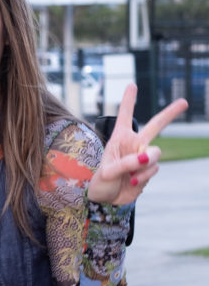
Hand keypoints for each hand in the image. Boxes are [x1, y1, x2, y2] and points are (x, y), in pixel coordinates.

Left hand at [87, 84, 186, 204]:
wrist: (107, 201)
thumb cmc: (101, 183)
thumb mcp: (107, 172)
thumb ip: (126, 163)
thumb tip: (146, 156)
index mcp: (119, 139)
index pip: (125, 116)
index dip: (129, 100)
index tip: (132, 85)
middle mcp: (133, 144)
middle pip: (155, 125)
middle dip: (170, 113)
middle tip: (184, 102)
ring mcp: (143, 157)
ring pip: (155, 154)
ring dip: (143, 166)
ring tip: (128, 176)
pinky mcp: (149, 169)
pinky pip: (153, 169)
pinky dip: (144, 177)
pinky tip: (132, 182)